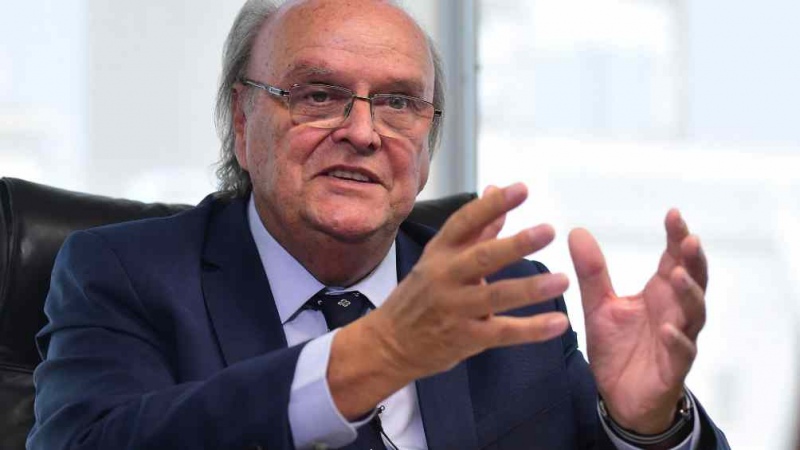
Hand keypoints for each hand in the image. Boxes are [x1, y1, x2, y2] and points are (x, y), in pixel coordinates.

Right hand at [330, 183, 569, 417]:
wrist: (389, 344)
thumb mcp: (440, 258)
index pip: (465, 222)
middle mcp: (445, 277)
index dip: (493, 205)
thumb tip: (496, 188)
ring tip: (563, 280)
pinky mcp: (465, 338)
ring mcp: (454, 309)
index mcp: (440, 252)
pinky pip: (503, 333)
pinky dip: (532, 329)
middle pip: (482, 258)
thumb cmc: (421, 295)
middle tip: (548, 231)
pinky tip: (559, 323)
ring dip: (531, 289)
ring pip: (496, 297)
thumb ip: (475, 227)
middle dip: (516, 244)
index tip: (522, 189)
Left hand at [568, 209, 706, 433]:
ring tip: (677, 275)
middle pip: (693, 280)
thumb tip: (576, 231)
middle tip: (689, 239)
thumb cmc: (618, 347)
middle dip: (693, 260)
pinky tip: (668, 329)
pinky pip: (680, 352)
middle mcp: (674, 312)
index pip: (673, 259)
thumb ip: (592, 272)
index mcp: (659, 294)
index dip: (677, 238)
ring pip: (693, 313)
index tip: (673, 214)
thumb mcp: (598, 305)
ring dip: (688, 294)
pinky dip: (677, 340)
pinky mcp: (673, 367)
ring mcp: (678, 338)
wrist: (620, 395)